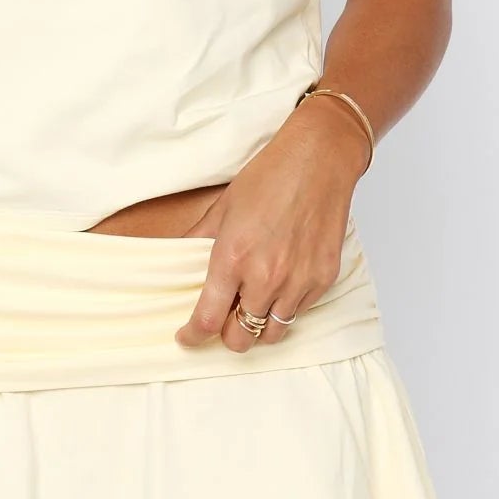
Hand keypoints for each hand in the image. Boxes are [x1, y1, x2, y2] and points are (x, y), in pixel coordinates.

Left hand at [173, 101, 366, 353]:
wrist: (318, 161)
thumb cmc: (270, 177)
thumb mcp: (222, 208)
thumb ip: (197, 241)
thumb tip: (176, 259)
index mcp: (232, 258)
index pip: (207, 319)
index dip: (193, 336)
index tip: (187, 336)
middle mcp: (265, 276)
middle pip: (240, 338)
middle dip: (227, 335)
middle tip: (224, 318)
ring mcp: (298, 281)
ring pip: (272, 334)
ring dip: (257, 326)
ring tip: (252, 306)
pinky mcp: (323, 279)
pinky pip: (299, 313)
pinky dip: (285, 308)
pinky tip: (280, 286)